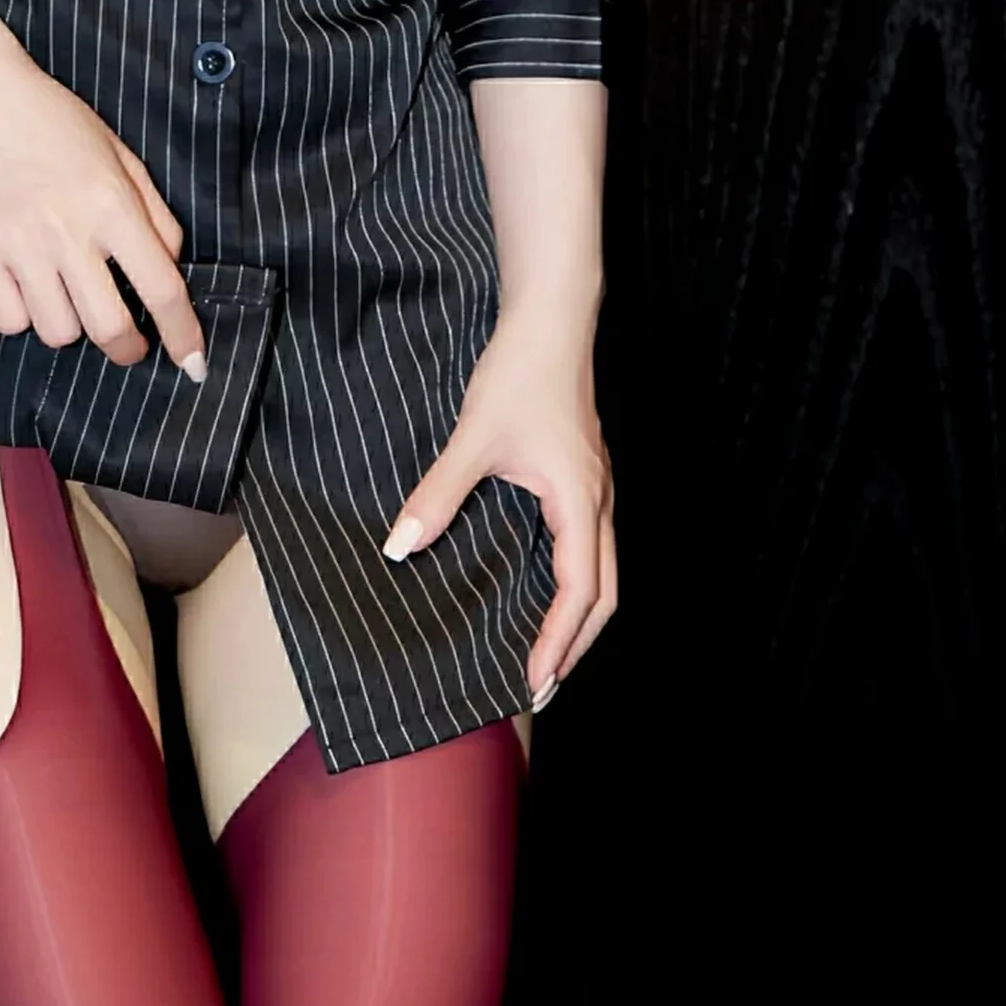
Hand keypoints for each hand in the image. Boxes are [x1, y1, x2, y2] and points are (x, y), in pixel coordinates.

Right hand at [0, 47, 203, 375]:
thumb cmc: (50, 120)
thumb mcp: (118, 152)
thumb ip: (152, 210)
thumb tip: (170, 264)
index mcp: (112, 205)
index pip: (162, 288)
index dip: (183, 335)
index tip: (193, 363)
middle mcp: (68, 233)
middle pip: (110, 328)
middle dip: (127, 348)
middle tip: (127, 342)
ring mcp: (19, 249)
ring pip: (58, 331)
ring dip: (69, 323)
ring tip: (63, 291)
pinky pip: (9, 321)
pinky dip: (21, 314)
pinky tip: (23, 284)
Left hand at [381, 319, 615, 699]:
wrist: (552, 321)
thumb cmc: (522, 373)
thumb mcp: (475, 438)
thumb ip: (439, 493)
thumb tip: (400, 545)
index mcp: (580, 502)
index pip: (579, 592)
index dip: (559, 641)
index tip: (535, 681)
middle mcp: (599, 504)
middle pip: (605, 596)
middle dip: (576, 645)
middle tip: (542, 685)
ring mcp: (597, 491)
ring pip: (604, 572)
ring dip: (579, 618)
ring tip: (546, 653)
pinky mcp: (586, 479)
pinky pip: (591, 547)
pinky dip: (575, 584)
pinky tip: (543, 590)